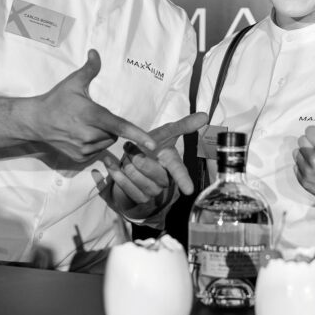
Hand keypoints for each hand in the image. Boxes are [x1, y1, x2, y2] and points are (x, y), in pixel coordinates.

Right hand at [33, 49, 155, 161]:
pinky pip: (97, 151)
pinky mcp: (79, 158)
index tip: (152, 144)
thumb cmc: (56, 100)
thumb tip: (95, 52)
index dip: (137, 134)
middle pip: (114, 133)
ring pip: (107, 142)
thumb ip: (90, 69)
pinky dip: (94, 144)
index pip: (119, 126)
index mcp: (91, 115)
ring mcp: (83, 148)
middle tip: (92, 116)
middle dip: (109, 125)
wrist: (35, 121)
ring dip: (103, 135)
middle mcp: (88, 134)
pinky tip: (80, 135)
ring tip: (84, 125)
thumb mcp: (73, 82)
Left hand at [94, 112, 208, 211]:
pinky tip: (110, 162)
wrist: (133, 163)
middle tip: (129, 147)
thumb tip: (205, 115)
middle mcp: (165, 180)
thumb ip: (184, 125)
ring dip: (125, 164)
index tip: (189, 190)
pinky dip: (114, 172)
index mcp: (172, 163)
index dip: (183, 179)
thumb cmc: (153, 147)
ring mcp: (152, 191)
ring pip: (135, 177)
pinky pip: (124, 186)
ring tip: (124, 156)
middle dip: (136, 157)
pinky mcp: (138, 199)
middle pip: (150, 170)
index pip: (179, 171)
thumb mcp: (166, 133)